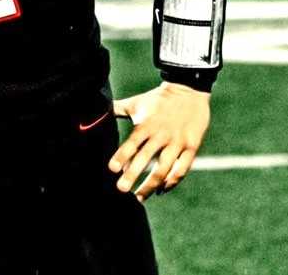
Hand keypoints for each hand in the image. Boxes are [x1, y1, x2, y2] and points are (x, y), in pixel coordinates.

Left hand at [109, 82, 210, 200]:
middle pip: (146, 159)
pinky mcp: (192, 147)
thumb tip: (95, 109)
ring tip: (139, 197)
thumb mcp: (135, 103)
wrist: (188, 91)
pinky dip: (172, 181)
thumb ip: (116, 109)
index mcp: (146, 125)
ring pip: (164, 169)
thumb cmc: (156, 100)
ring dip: (151, 184)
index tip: (112, 169)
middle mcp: (161, 135)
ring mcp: (177, 142)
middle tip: (121, 190)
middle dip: (133, 175)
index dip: (122, 156)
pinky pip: (182, 169)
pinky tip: (161, 190)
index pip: (132, 143)